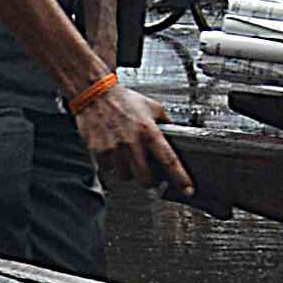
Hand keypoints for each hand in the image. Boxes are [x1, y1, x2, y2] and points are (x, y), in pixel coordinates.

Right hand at [73, 79, 189, 197]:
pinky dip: (112, 166)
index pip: (169, 160)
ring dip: (129, 172)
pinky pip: (108, 170)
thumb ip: (165, 121)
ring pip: (125, 176)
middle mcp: (132, 142)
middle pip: (145, 178)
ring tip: (128, 160)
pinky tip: (114, 155)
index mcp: (149, 131)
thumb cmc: (123, 99)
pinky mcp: (99, 151)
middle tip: (149, 176)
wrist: (95, 93)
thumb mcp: (152, 107)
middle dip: (149, 181)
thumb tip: (176, 132)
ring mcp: (115, 148)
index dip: (180, 178)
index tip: (187, 190)